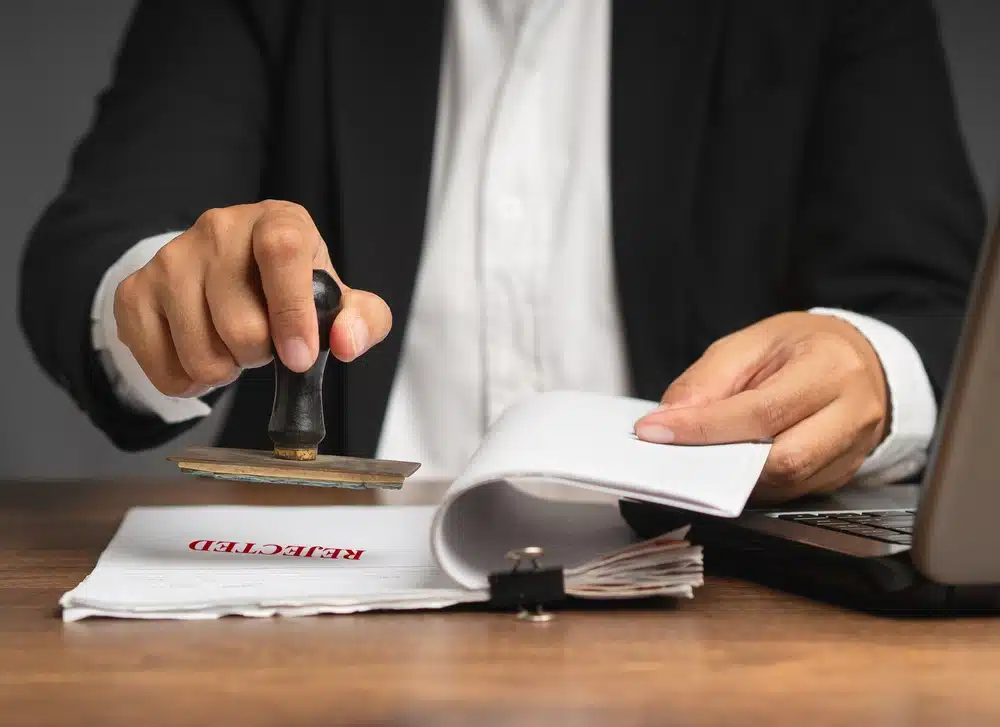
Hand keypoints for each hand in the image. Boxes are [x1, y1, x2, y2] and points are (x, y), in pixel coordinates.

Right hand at [114, 200, 391, 397]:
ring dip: (225, 369)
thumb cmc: (291, 287)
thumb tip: (346, 342)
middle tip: (265, 345)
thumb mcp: (338, 299)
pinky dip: (187, 381)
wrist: (229, 272)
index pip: (281, 249)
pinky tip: (202, 355)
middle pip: (239, 322)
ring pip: (199, 352)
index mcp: (276, 221)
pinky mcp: (135, 291)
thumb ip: (362, 321)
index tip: (300, 358)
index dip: (292, 311)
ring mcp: (170, 258)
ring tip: (234, 348)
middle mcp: (218, 229)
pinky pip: (159, 366)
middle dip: (260, 354)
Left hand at [633, 312, 888, 502]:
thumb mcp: (750, 343)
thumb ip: (707, 380)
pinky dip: (754, 485)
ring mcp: (854, 450)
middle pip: (782, 459)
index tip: (656, 431)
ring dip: (734, 478)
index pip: (761, 410)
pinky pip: (792, 492)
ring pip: (786, 483)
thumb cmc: (802, 347)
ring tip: (700, 458)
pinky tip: (730, 467)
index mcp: (830, 367)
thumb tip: (669, 418)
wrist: (857, 359)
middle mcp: (853, 412)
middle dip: (720, 462)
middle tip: (675, 453)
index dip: (704, 427)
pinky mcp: (844, 475)